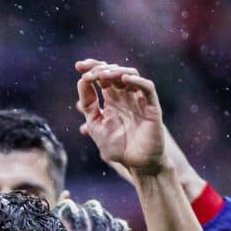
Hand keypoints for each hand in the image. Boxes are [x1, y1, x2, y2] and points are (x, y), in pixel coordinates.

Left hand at [76, 59, 166, 179]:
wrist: (136, 164)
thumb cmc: (118, 147)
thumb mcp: (96, 125)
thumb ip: (89, 106)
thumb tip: (82, 81)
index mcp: (112, 100)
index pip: (103, 76)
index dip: (92, 68)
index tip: (78, 66)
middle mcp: (126, 96)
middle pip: (115, 72)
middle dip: (100, 68)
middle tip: (88, 71)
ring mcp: (139, 100)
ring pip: (131, 75)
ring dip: (116, 72)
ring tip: (102, 75)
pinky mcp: (152, 107)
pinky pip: (148, 89)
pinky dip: (137, 82)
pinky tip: (123, 80)